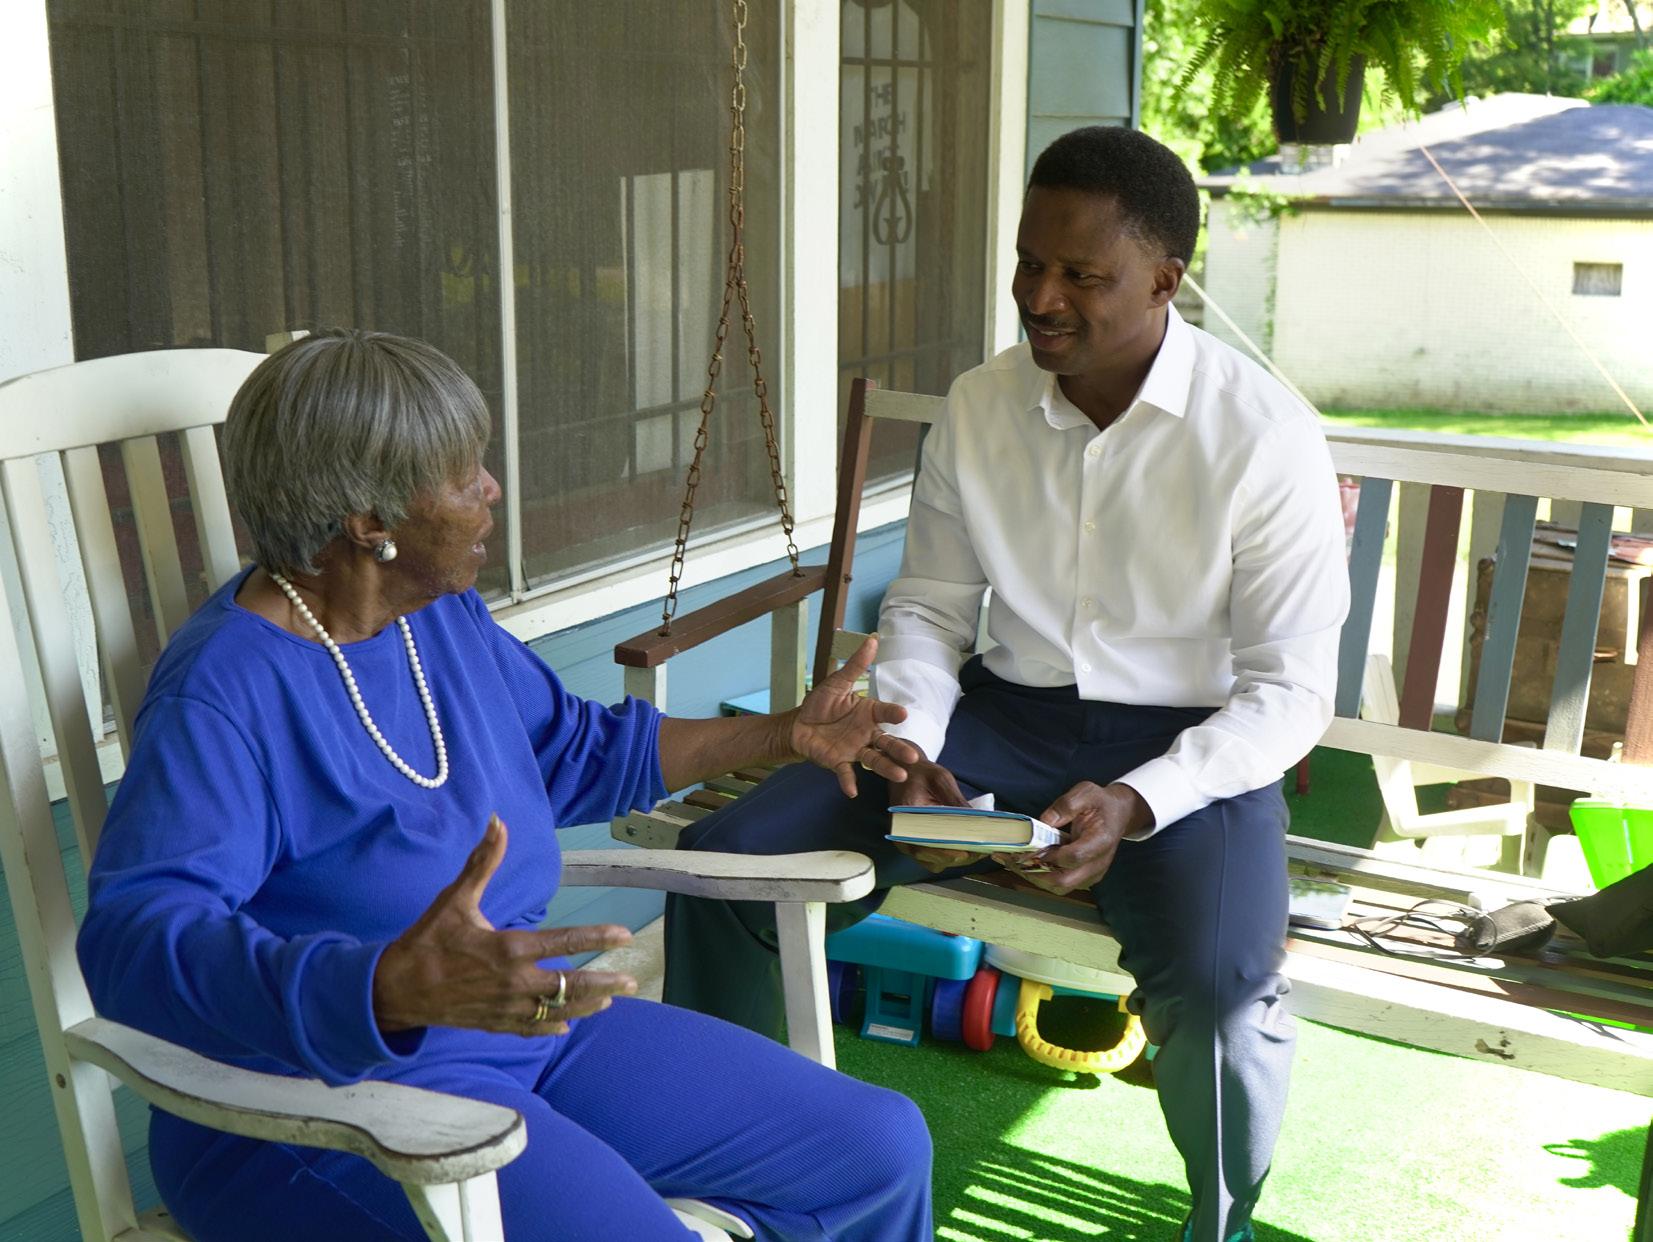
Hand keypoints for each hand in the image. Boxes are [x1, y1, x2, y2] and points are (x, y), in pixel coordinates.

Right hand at [373, 816, 636, 1035]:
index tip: (625, 935)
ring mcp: (506, 1007)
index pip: (565, 941)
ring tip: (609, 999)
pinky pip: (530, 1028)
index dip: (598, 937)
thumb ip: (483, 862)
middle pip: (572, 985)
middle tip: (632, 979)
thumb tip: (498, 822)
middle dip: (606, 982)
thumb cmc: (427, 941)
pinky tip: (565, 1026)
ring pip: (557, 1010)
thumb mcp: (456, 898)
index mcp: (510, 949)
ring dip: (586, 1005)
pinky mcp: (494, 1024)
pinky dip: (550, 1026)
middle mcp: (514, 982)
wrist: (394, 989)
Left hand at [790, 633, 921, 796]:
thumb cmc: (821, 704)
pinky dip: (848, 781)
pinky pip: (846, 772)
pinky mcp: (838, 762)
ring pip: (874, 759)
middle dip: (899, 749)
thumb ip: (856, 665)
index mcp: (869, 713)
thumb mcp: (837, 683)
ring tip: (899, 776)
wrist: (798, 724)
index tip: (903, 713)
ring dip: (886, 768)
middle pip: (887, 742)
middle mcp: (867, 733)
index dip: (893, 713)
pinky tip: (852, 791)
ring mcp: (855, 749)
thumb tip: (872, 639)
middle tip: (912, 757)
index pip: (885, 713)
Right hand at [888, 751, 975, 871]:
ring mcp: (910, 842)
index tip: (964, 852)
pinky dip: (952, 855)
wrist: (906, 771)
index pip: (921, 845)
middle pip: (931, 858)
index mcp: (903, 818)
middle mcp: (902, 836)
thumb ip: (956, 801)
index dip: (944, 853)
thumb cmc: (921, 773)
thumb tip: (978, 821)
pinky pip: (936, 857)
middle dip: (958, 857)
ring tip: (979, 849)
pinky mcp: (919, 843)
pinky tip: (970, 846)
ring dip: (957, 858)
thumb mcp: (940, 780)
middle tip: (981, 851)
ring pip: (935, 862)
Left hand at [994, 782, 1153, 895]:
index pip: (1074, 857)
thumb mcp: (1085, 793)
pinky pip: (1062, 884)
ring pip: (1061, 887)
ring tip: (1015, 863)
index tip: (1032, 848)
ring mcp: (1092, 874)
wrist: (1119, 814)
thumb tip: (1042, 822)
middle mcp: (1098, 863)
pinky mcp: (1085, 877)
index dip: (1050, 856)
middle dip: (1036, 873)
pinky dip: (1043, 877)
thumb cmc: (1101, 803)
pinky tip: (1028, 864)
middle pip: (1064, 881)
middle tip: (1014, 860)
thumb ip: (1065, 806)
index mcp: (1101, 841)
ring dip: (1036, 877)